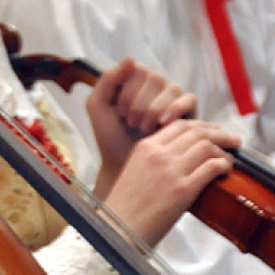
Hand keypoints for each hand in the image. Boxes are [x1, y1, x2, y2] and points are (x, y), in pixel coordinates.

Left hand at [88, 57, 196, 180]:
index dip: (129, 90)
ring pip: (172, 88)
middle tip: (131, 122)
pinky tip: (163, 123)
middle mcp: (153, 85)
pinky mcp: (186, 112)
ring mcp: (170, 98)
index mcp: (133, 79)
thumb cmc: (109, 135)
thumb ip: (108, 79)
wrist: (123, 164)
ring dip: (156, 108)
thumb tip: (131, 57)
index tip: (120, 112)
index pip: (138, 69)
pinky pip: (189, 99)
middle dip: (141, 102)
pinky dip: (177, 109)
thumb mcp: (98, 105)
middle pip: (155, 77)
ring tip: (144, 127)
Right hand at [101, 118, 239, 245]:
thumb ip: (155, 157)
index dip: (199, 125)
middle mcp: (159, 153)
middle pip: (195, 131)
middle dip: (217, 133)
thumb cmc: (127, 204)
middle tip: (229, 138)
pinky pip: (210, 167)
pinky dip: (223, 165)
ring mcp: (171, 170)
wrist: (121, 227)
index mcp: (146, 146)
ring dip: (223, 149)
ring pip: (205, 146)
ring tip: (230, 156)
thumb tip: (182, 157)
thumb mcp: (135, 169)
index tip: (211, 130)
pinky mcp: (183, 190)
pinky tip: (226, 169)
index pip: (178, 124)